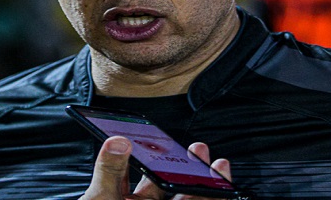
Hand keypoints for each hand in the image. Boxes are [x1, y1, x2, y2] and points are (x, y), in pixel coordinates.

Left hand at [79, 136, 232, 199]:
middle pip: (174, 187)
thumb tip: (117, 140)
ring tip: (219, 171)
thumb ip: (110, 173)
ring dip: (206, 188)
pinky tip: (220, 195)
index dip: (163, 155)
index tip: (167, 137)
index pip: (147, 172)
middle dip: (190, 168)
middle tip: (201, 150)